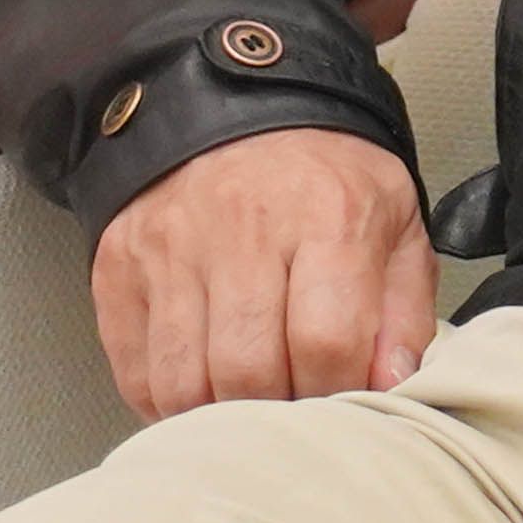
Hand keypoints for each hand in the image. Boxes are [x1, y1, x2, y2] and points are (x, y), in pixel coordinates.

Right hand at [91, 126, 435, 420]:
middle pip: (248, 372)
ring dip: (219, 415)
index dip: (338, 393)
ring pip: (184, 383)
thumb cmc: (323, 176)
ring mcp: (170, 248)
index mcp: (325, 214)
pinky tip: (201, 390)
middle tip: (293, 407)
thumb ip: (403, 313)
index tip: (343, 400)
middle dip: (277, 412)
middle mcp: (241, 228)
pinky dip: (167, 403)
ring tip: (247, 404)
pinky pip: (136, 371)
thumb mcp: (395, 223)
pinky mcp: (119, 266)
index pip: (325, 343)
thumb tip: (391, 388)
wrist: (237, 107)